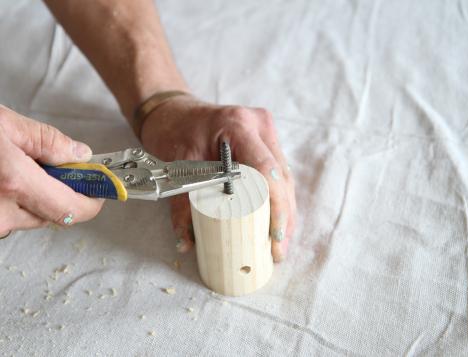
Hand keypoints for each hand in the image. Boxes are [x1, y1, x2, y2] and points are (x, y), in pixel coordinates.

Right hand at [0, 105, 103, 234]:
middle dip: (63, 193)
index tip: (101, 189)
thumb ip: (47, 141)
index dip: (93, 202)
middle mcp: (1, 213)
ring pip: (32, 217)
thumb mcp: (5, 125)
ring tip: (18, 169)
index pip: (73, 208)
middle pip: (55, 215)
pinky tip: (4, 180)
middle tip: (55, 168)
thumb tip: (79, 155)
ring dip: (36, 197)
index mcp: (14, 182)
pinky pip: (11, 217)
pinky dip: (16, 201)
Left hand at [140, 96, 295, 261]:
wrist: (174, 111)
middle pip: (281, 177)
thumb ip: (181, 205)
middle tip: (279, 249)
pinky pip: (277, 173)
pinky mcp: (265, 140)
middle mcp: (258, 125)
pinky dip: (277, 199)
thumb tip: (185, 243)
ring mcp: (265, 131)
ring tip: (280, 243)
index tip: (275, 237)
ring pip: (284, 177)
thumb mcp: (177, 165)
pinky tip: (277, 222)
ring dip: (285, 210)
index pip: (267, 169)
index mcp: (238, 125)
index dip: (276, 206)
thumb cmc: (174, 131)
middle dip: (285, 216)